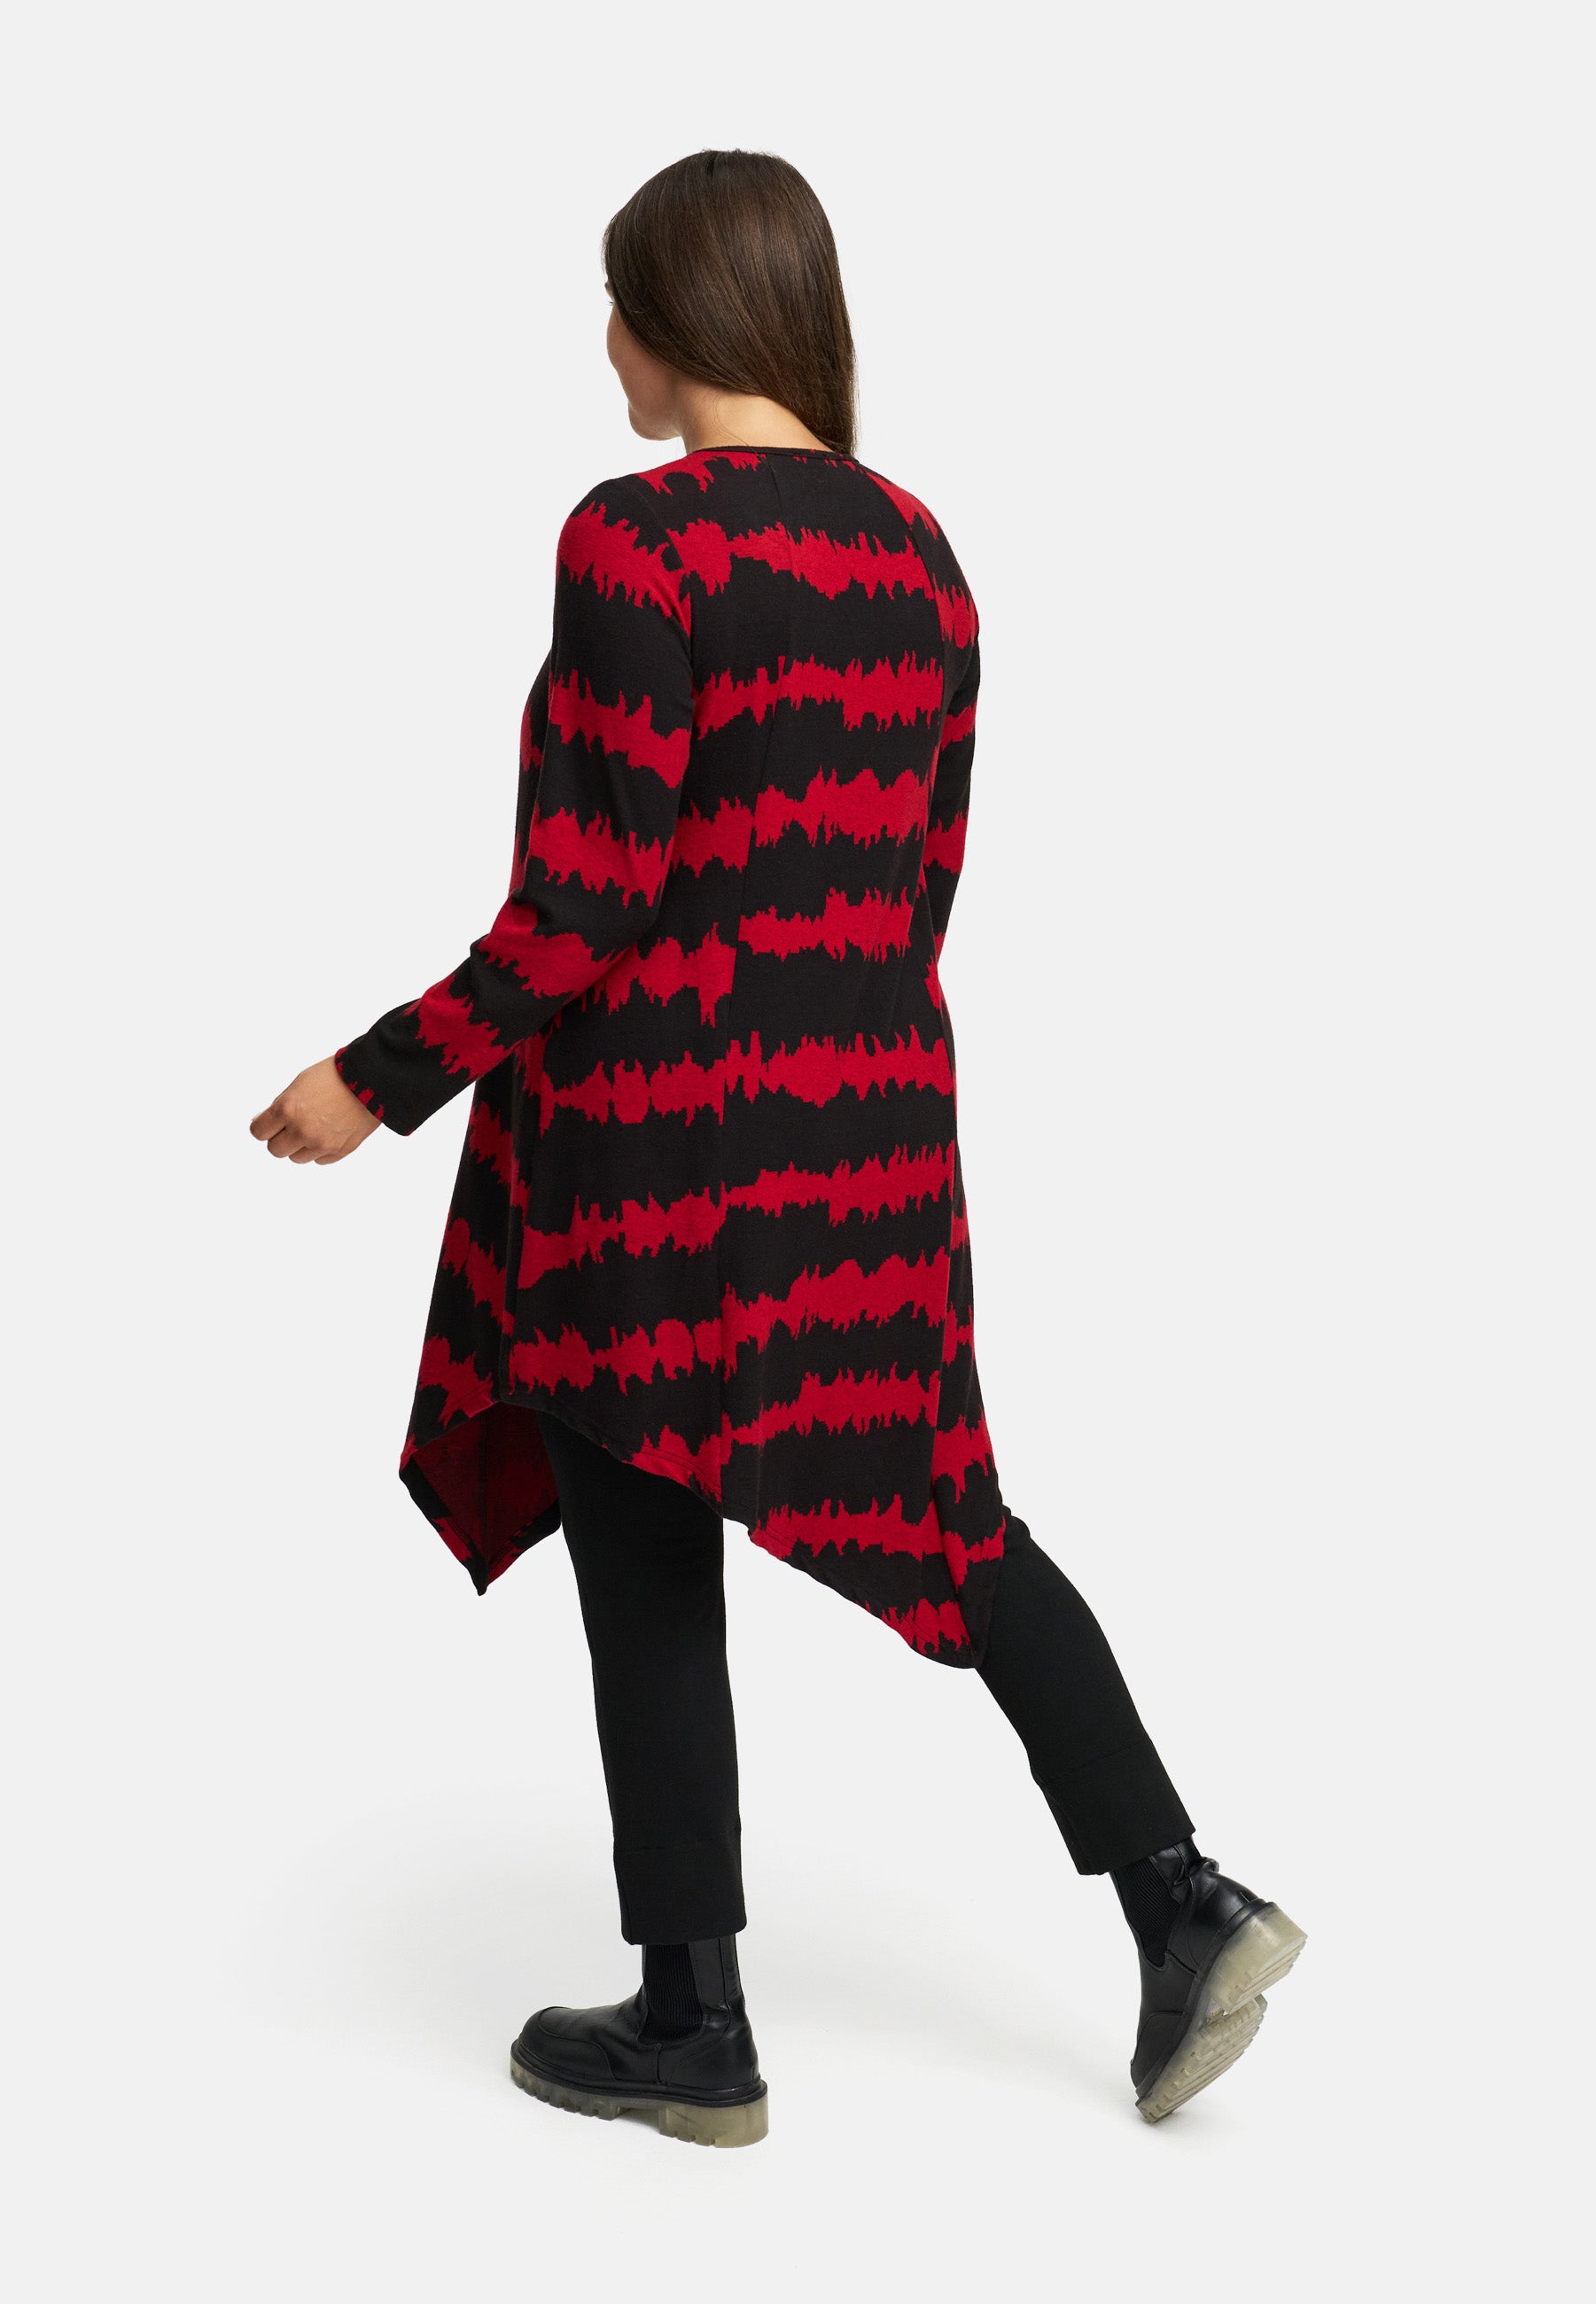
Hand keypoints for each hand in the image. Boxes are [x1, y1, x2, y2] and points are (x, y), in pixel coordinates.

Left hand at [250, 1057, 382, 1164]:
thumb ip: (282, 1105)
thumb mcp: (299, 1083)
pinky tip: (329, 1132)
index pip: (258, 1132)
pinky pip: (319, 1160)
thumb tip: (267, 1122)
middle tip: (291, 1126)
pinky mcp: (339, 1151)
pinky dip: (320, 1150)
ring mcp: (321, 1144)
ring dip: (300, 1146)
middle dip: (280, 1138)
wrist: (372, 1080)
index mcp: (287, 1109)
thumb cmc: (336, 1075)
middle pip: (275, 1150)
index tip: (268, 1123)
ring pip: (296, 1158)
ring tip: (314, 1127)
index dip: (262, 1126)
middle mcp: (301, 1130)